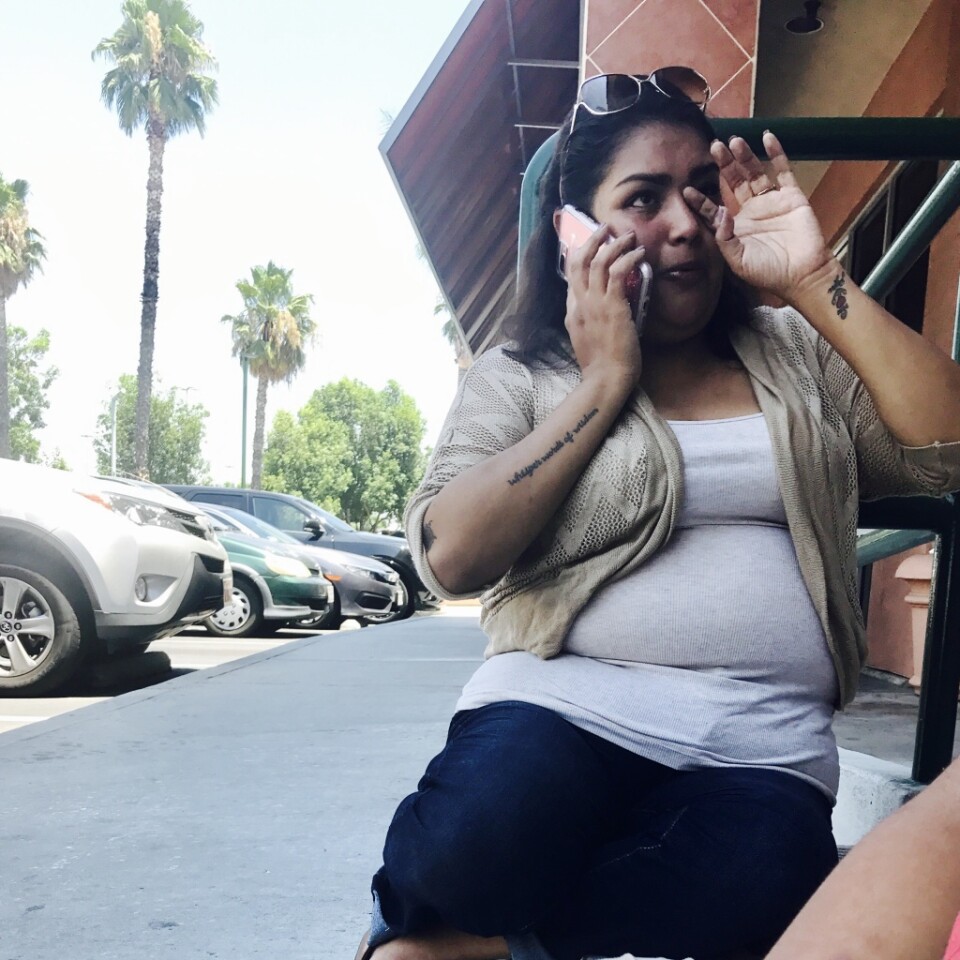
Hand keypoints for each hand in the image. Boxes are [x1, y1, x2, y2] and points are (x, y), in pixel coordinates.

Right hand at [563, 223, 645, 387]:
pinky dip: (627, 258)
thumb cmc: (602, 365)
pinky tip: (638, 254)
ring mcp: (594, 304)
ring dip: (612, 244)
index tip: (588, 244)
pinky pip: (616, 272)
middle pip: (578, 262)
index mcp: (573, 313)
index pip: (570, 277)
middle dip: (590, 240)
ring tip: (626, 236)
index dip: (578, 256)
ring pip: (597, 262)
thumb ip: (589, 321)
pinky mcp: (612, 307)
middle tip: (604, 228)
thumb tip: (599, 309)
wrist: (606, 379)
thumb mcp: (588, 340)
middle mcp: (579, 304)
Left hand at [684, 131, 833, 300]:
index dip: (701, 199)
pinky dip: (776, 153)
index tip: (686, 189)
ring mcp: (771, 201)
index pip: (714, 208)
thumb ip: (725, 238)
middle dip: (724, 165)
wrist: (803, 274)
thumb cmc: (768, 272)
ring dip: (745, 156)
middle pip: (734, 182)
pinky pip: (783, 170)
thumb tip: (719, 212)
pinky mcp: (792, 196)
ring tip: (734, 141)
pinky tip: (767, 138)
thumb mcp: (738, 261)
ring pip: (755, 172)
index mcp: (736, 227)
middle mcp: (751, 210)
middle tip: (714, 147)